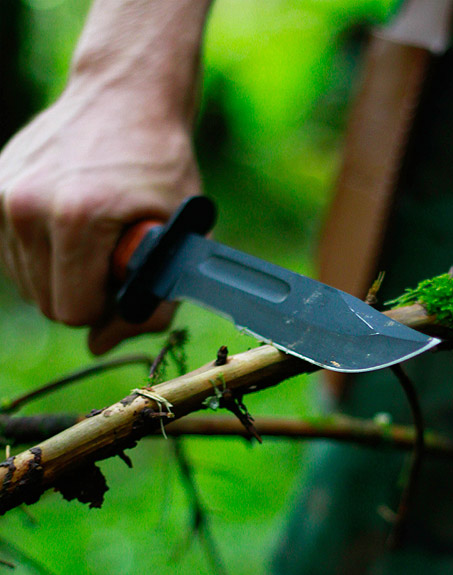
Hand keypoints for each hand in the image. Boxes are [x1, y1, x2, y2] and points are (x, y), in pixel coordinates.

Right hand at [0, 77, 201, 353]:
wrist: (126, 97)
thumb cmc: (162, 167)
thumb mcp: (182, 237)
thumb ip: (155, 301)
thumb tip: (100, 346)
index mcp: (78, 218)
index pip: (75, 313)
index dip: (108, 308)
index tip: (127, 281)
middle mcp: (27, 205)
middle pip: (48, 303)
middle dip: (86, 296)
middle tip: (115, 260)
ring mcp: (2, 193)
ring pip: (28, 283)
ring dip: (64, 276)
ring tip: (96, 237)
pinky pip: (15, 255)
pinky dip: (45, 255)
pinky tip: (72, 225)